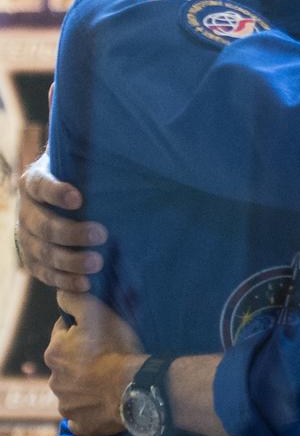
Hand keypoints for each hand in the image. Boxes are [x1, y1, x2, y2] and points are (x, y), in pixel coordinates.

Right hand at [17, 152, 105, 290]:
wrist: (67, 202)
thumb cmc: (84, 181)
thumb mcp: (84, 165)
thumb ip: (97, 161)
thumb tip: (138, 151)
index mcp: (35, 181)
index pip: (42, 185)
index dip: (57, 192)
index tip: (78, 198)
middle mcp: (26, 209)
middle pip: (43, 224)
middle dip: (72, 232)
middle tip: (101, 234)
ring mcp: (26, 237)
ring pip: (43, 252)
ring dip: (70, 260)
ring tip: (97, 263)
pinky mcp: (32, 259)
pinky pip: (44, 273)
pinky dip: (64, 280)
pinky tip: (85, 284)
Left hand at [45, 292, 144, 435]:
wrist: (135, 388)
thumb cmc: (117, 349)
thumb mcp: (97, 314)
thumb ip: (74, 300)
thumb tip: (60, 293)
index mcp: (55, 352)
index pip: (63, 334)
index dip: (82, 331)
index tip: (100, 335)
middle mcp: (54, 380)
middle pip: (68, 365)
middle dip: (83, 361)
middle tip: (109, 358)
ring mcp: (67, 405)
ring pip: (74, 391)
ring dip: (87, 386)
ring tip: (111, 382)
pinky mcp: (81, 423)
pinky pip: (81, 417)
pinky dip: (90, 412)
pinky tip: (105, 404)